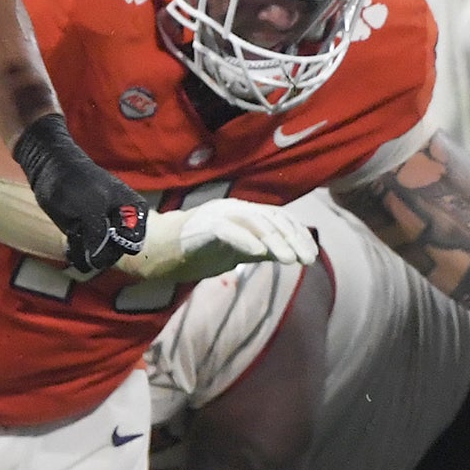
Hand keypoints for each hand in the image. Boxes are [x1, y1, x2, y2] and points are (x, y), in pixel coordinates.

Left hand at [12, 114, 145, 272]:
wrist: (51, 170)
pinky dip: (77, 254)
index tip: (100, 232)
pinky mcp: (88, 236)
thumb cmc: (77, 182)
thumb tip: (97, 262)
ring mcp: (105, 231)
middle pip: (116, 252)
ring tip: (74, 235)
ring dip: (85, 252)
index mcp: (134, 212)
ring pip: (100, 257)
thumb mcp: (91, 207)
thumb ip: (98, 234)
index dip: (115, 243)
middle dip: (98, 249)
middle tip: (83, 231)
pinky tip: (71, 244)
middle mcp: (123, 224)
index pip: (132, 243)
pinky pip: (87, 255)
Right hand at [123, 198, 319, 282]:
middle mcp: (234, 209)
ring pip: (254, 222)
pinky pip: (228, 231)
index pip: (280, 218)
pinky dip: (246, 240)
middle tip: (308, 260)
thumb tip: (290, 255)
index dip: (298, 234)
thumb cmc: (199, 251)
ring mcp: (219, 215)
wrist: (157, 251)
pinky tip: (261, 254)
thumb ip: (261, 249)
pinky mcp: (203, 227)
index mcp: (244, 213)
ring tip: (290, 260)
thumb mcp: (237, 252)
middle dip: (293, 239)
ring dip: (275, 242)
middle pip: (272, 218)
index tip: (312, 255)